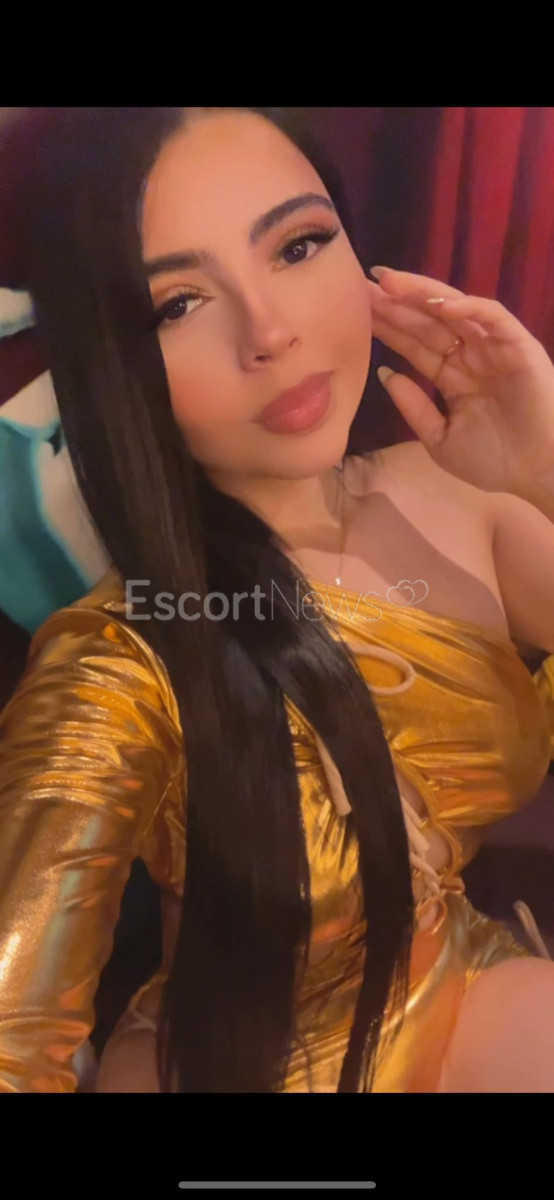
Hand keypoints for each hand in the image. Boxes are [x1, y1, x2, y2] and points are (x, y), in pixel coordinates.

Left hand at [368, 267, 553, 495]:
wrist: (540, 472)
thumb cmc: (495, 461)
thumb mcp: (441, 439)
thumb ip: (415, 407)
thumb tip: (386, 375)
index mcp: (452, 375)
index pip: (414, 343)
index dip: (387, 326)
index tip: (355, 310)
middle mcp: (470, 355)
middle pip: (427, 321)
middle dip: (396, 303)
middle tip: (362, 285)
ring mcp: (493, 346)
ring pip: (454, 310)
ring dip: (422, 294)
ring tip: (389, 283)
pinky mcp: (518, 344)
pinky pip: (492, 316)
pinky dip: (467, 306)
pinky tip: (437, 303)